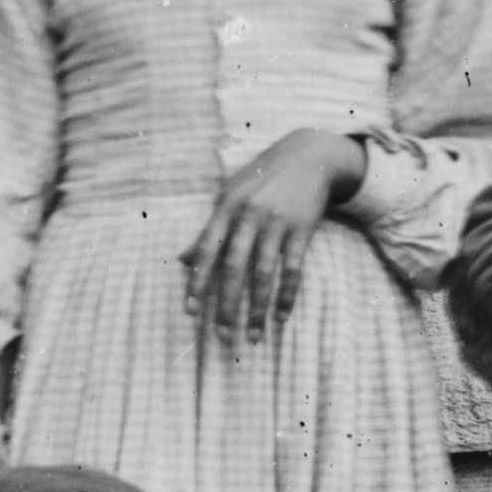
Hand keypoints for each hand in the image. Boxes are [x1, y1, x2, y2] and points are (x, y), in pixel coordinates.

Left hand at [184, 130, 361, 344]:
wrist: (309, 155)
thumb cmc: (262, 178)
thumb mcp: (230, 195)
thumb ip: (209, 228)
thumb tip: (182, 259)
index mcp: (226, 207)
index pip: (207, 250)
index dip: (198, 282)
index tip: (191, 311)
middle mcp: (250, 215)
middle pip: (235, 268)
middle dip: (227, 305)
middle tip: (222, 337)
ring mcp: (277, 223)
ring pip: (264, 274)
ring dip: (257, 309)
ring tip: (253, 336)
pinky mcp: (302, 229)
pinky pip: (293, 269)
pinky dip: (287, 295)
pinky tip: (281, 317)